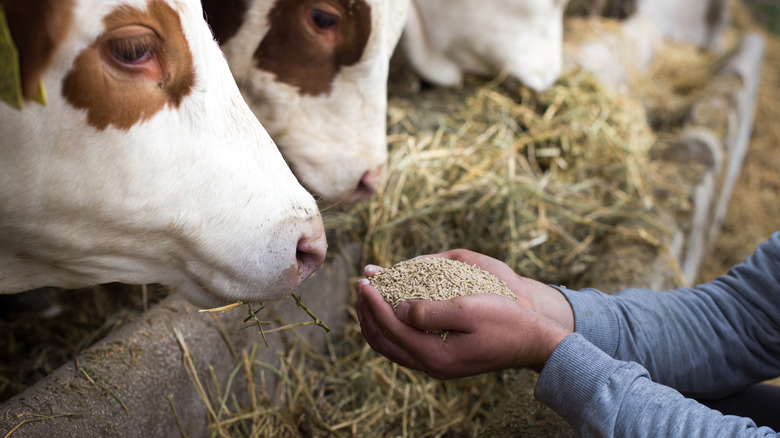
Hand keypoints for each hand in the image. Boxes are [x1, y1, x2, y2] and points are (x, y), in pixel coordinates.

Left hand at [356, 257, 571, 378]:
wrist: (532, 342)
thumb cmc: (505, 320)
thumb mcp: (468, 308)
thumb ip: (429, 311)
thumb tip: (397, 310)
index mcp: (434, 355)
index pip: (390, 326)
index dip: (373, 301)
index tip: (365, 280)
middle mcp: (430, 366)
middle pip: (383, 341)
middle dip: (367, 313)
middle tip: (361, 287)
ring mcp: (436, 366)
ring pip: (391, 347)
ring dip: (376, 322)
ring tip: (369, 297)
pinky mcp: (443, 360)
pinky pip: (405, 347)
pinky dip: (391, 328)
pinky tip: (392, 310)